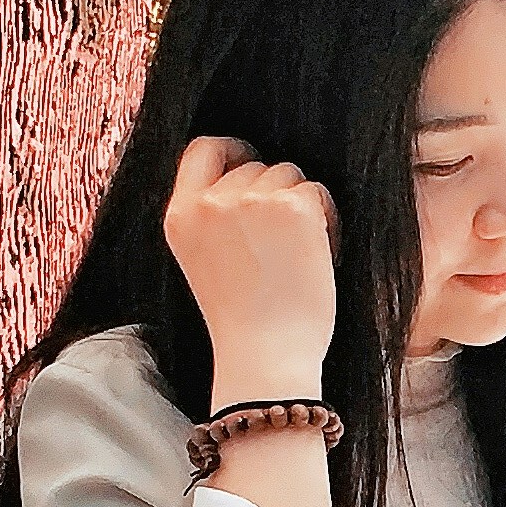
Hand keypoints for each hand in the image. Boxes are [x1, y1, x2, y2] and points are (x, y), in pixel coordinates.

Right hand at [164, 135, 337, 386]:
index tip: (251, 165)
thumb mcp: (204, 260)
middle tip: (283, 243)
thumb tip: (247, 173)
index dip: (231, 151)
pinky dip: (326, 218)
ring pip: (287, 174)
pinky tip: (320, 254)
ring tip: (300, 252)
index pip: (202, 150)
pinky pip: (316, 191)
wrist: (265, 356)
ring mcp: (250, 201)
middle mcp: (209, 203)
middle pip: (253, 166)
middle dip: (273, 193)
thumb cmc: (244, 322)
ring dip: (300, 204)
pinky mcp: (291, 206)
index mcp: (179, 216)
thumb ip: (213, 218)